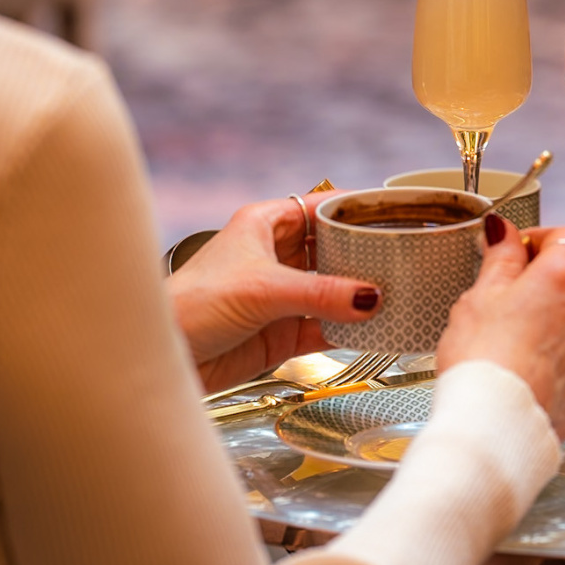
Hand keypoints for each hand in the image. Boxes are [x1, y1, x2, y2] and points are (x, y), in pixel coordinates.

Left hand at [168, 193, 380, 391]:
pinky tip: (371, 330)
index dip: (353, 208)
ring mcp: (281, 296)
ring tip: (396, 295)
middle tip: (401, 258)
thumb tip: (370, 297)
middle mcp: (275, 257)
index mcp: (265, 226)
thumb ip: (320, 294)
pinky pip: (327, 327)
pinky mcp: (282, 333)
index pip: (320, 207)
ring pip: (334, 290)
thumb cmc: (189, 305)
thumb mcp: (262, 290)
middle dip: (364, 255)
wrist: (164, 356)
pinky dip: (349, 330)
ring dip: (359, 296)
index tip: (390, 211)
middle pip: (333, 249)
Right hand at [435, 217, 564, 437]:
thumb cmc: (482, 360)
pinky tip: (534, 368)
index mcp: (564, 276)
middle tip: (514, 295)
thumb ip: (501, 257)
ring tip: (523, 337)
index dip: (538, 240)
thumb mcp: (479, 296)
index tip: (516, 251)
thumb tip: (503, 232)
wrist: (493, 425)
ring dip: (564, 319)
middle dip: (553, 279)